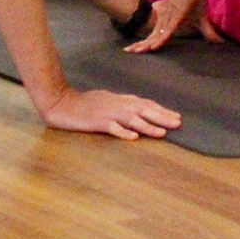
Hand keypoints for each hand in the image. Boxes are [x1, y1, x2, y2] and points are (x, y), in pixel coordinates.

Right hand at [40, 88, 180, 139]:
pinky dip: (123, 132)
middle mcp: (117, 105)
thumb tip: (138, 108)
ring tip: (162, 133)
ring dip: (148, 126)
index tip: (177, 116)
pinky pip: (112, 128)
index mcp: (120, 100)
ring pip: (131, 119)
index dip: (162, 110)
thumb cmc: (84, 103)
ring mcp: (107, 113)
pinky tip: (133, 138)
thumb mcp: (106, 100)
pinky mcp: (96, 122)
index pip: (146, 104)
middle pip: (143, 110)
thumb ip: (122, 104)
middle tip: (178, 124)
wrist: (61, 102)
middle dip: (162, 117)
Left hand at [124, 0, 211, 53]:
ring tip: (136, 51)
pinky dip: (162, 37)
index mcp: (169, 19)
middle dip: (140, 44)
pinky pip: (169, 28)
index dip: (146, 43)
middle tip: (127, 52)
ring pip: (157, 33)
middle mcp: (167, 18)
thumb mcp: (202, 18)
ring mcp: (171, 15)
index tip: (135, 50)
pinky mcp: (178, 12)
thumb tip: (217, 41)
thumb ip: (206, 30)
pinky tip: (154, 46)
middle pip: (152, 35)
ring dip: (146, 43)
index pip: (155, 34)